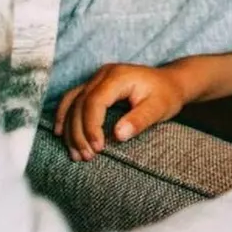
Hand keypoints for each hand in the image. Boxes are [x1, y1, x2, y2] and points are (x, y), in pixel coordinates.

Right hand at [53, 63, 186, 160]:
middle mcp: (104, 74)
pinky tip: (60, 134)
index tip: (98, 149)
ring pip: (72, 103)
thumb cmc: (166, 95)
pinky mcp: (94, 86)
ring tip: (76, 154)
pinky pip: (72, 100)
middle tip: (87, 157)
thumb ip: (139, 120)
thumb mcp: (159, 108)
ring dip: (69, 129)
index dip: (91, 126)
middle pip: (80, 104)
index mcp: (118, 76)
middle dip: (79, 133)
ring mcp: (97, 78)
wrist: (171, 82)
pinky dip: (64, 117)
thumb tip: (118, 135)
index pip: (95, 101)